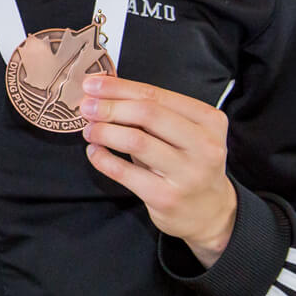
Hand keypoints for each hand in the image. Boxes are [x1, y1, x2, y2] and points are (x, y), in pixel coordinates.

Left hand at [80, 74, 237, 266]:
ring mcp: (188, 174)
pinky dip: (102, 158)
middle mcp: (204, 146)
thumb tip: (103, 92)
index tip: (91, 84)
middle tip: (86, 107)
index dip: (119, 88)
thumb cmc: (187, 162)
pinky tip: (94, 151)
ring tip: (89, 130)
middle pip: (147, 114)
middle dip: (109, 107)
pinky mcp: (167, 198)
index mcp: (209, 121)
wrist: (209, 212)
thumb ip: (152, 112)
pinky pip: (124, 172)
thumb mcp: (182, 133)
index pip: (157, 95)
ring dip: (104, 131)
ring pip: (136, 141)